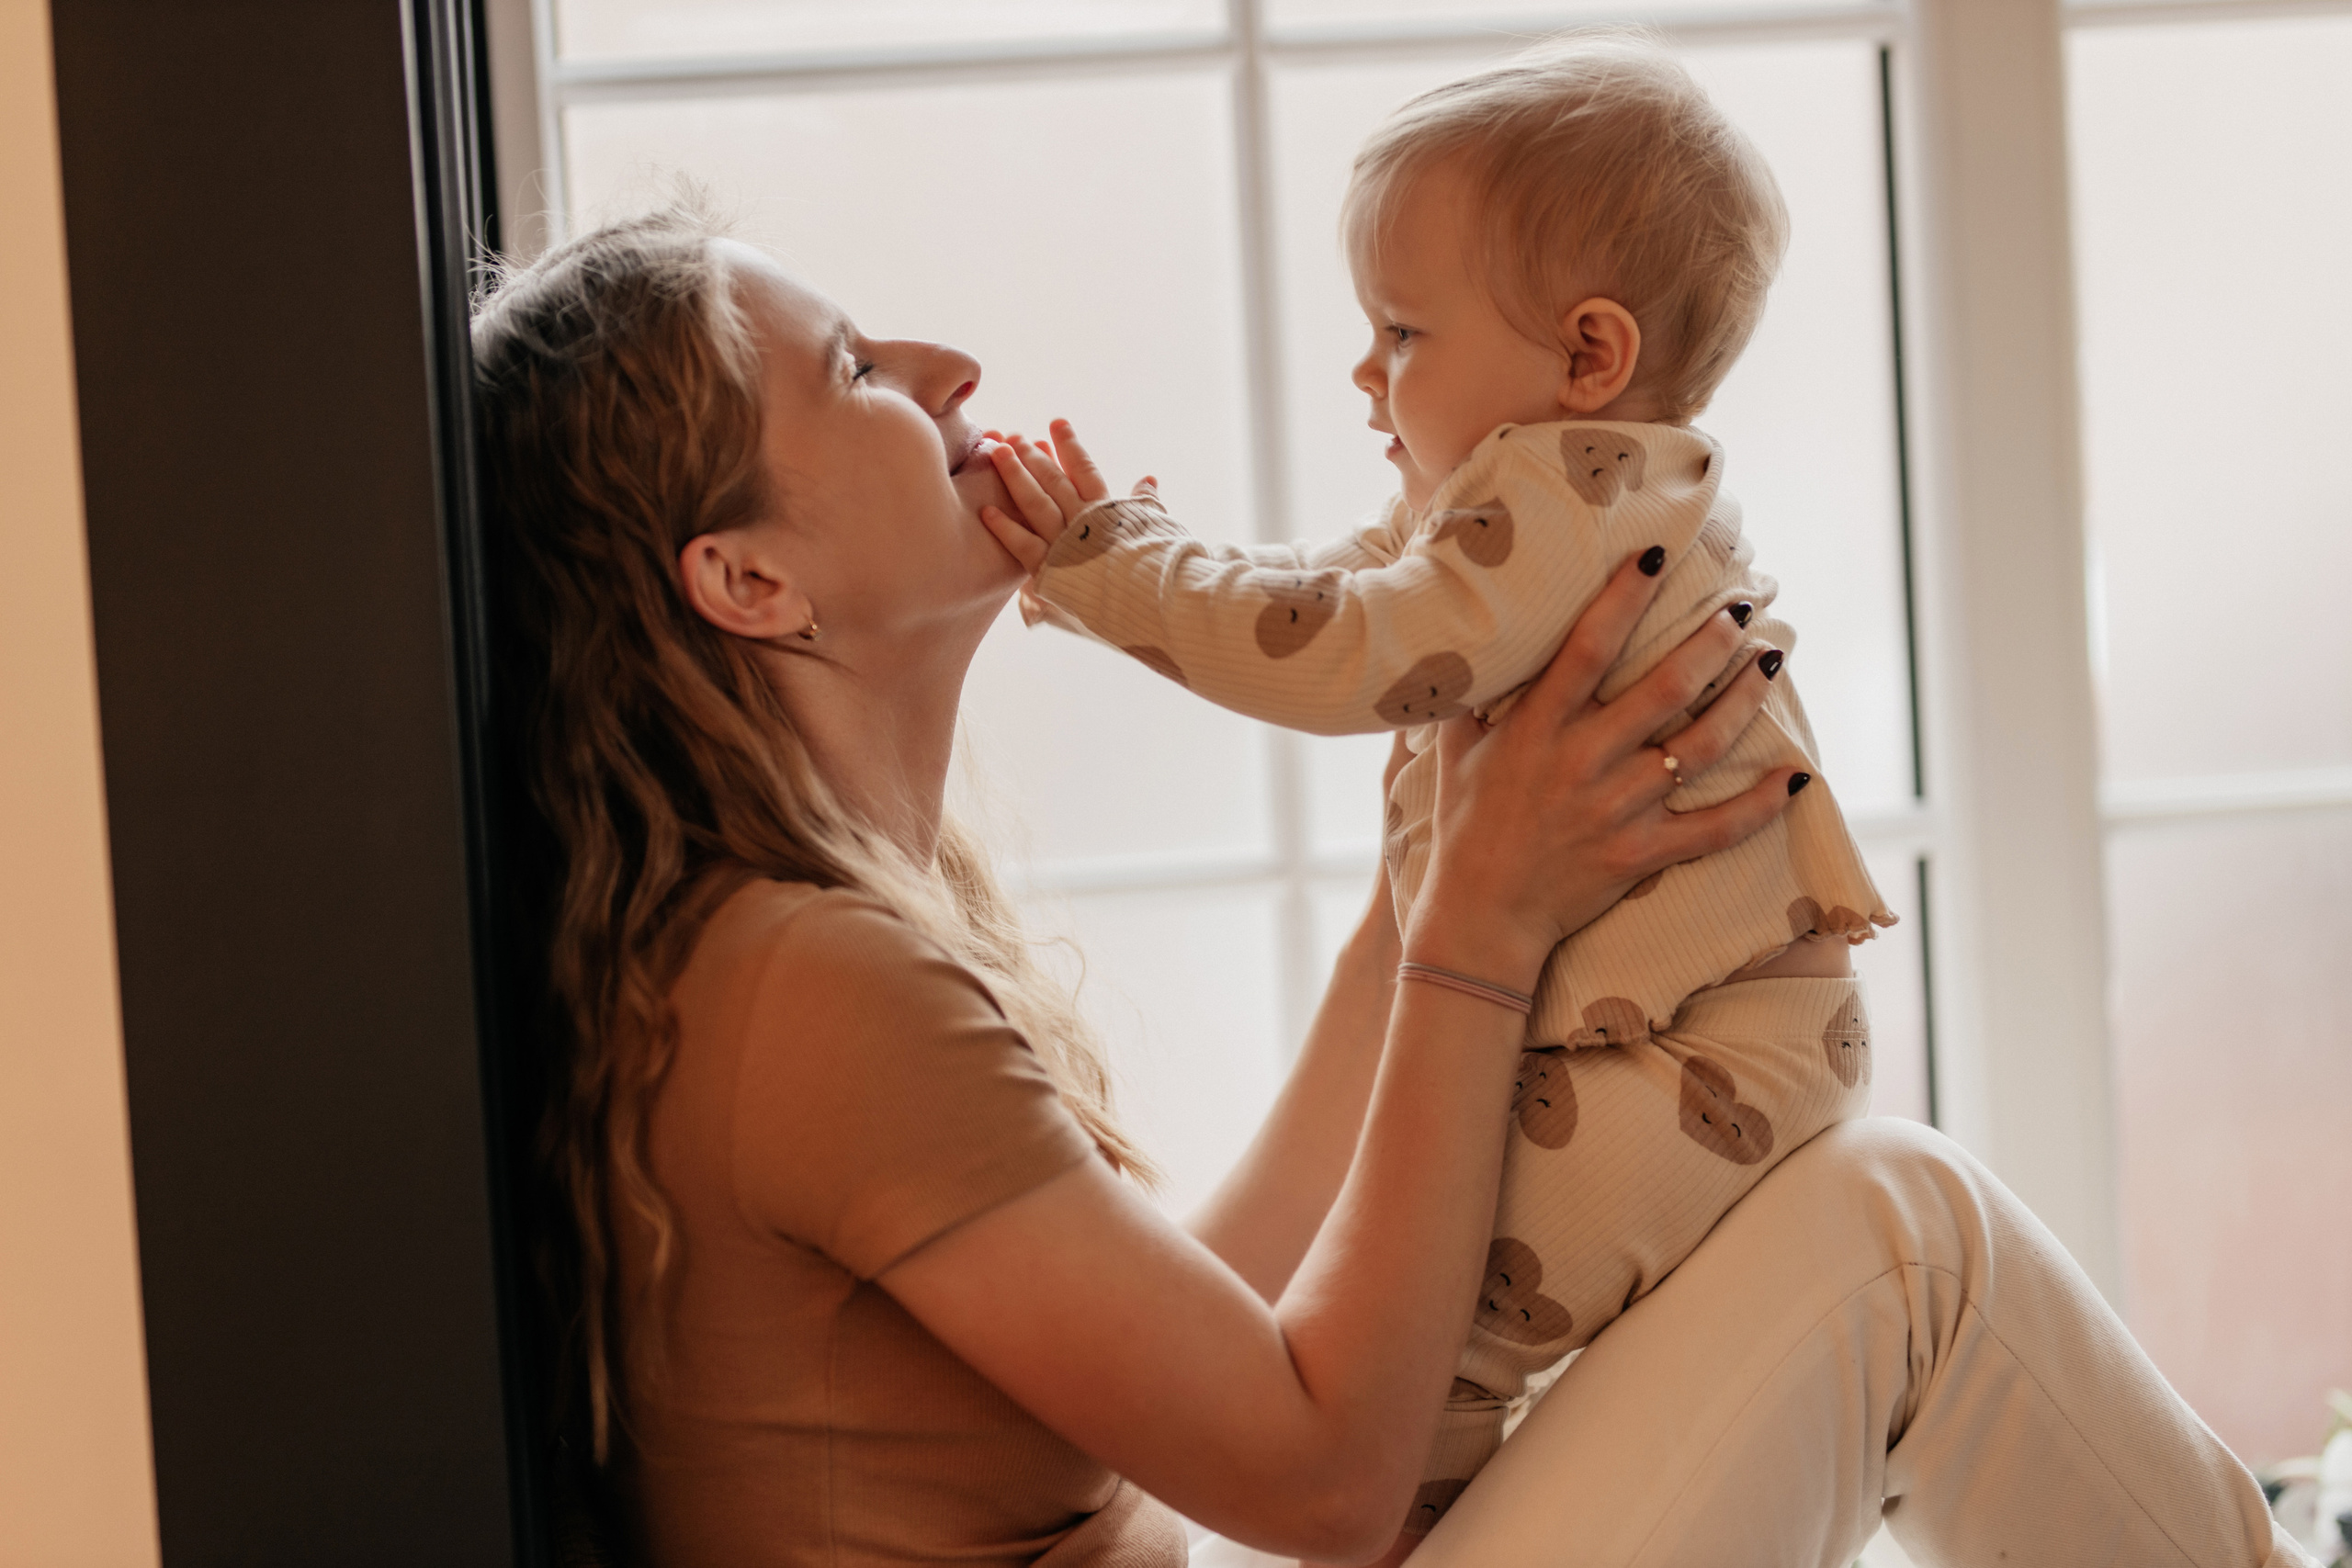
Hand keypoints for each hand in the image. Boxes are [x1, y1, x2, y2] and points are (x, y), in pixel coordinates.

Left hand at [977, 419, 1153, 574]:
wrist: (1153, 598)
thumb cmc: (1160, 565)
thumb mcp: (1158, 527)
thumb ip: (1147, 502)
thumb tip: (1149, 479)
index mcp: (1109, 510)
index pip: (1085, 469)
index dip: (1070, 445)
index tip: (1056, 424)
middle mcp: (1084, 520)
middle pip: (1053, 480)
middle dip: (1032, 455)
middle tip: (1014, 436)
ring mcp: (1065, 543)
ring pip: (1036, 502)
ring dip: (1015, 476)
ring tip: (997, 453)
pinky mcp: (1052, 569)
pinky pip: (1025, 545)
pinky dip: (1006, 529)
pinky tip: (987, 511)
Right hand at [1409, 551, 1804, 990]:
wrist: (1479, 918)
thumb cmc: (1463, 827)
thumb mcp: (1454, 752)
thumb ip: (1471, 697)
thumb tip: (1471, 643)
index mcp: (1537, 728)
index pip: (1588, 647)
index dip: (1625, 597)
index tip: (1657, 555)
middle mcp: (1584, 761)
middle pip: (1666, 688)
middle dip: (1712, 641)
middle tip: (1742, 607)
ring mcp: (1618, 809)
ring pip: (1700, 746)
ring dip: (1743, 699)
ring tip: (1771, 660)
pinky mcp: (1641, 854)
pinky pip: (1714, 829)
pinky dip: (1759, 805)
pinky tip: (1793, 775)